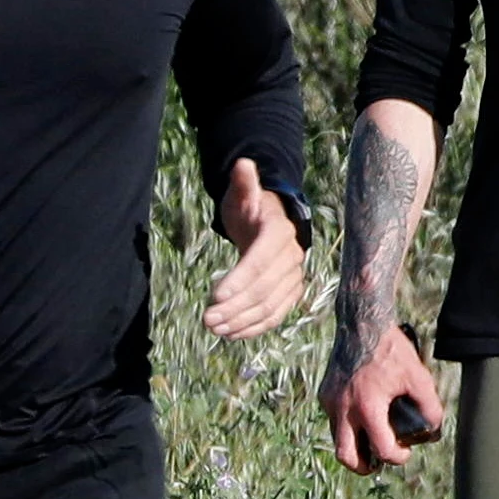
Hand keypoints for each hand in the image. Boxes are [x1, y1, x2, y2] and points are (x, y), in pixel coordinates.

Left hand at [208, 159, 305, 339]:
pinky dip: (255, 327)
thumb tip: (243, 164)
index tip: (214, 295)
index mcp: (278, 233)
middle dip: (234, 307)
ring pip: (270, 306)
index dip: (239, 280)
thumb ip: (244, 183)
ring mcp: (293, 278)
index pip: (260, 261)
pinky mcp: (290, 293)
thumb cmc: (251, 208)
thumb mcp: (243, 194)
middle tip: (206, 319)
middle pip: (264, 289)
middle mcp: (291, 257)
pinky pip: (276, 315)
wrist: (270, 223)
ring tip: (214, 329)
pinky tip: (232, 334)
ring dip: (241, 321)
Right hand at [319, 322, 447, 473]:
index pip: (380, 450)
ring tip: (372, 441)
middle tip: (377, 463)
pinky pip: (334, 418)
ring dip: (354, 445)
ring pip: (337, 438)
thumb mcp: (419, 377)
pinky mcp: (325, 393)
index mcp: (368, 407)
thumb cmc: (391, 349)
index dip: (397, 458)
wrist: (362, 323)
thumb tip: (432, 429)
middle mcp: (344, 408)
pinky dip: (348, 424)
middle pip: (346, 456)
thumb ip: (430, 406)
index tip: (404, 452)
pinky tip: (364, 414)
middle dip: (363, 466)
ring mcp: (330, 401)